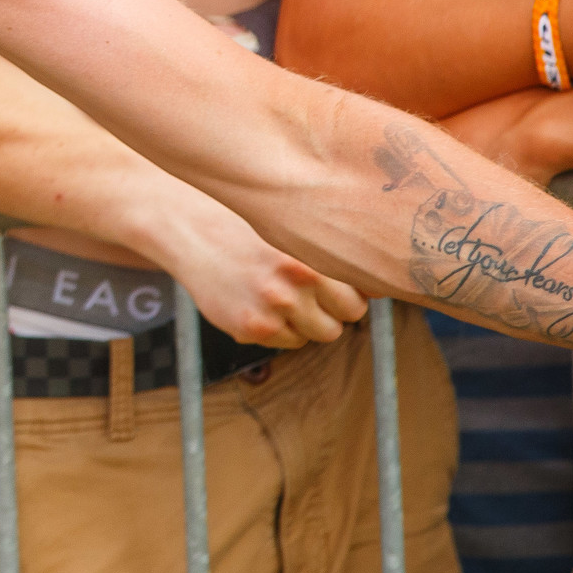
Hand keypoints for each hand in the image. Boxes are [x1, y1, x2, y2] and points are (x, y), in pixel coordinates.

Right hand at [162, 204, 366, 347]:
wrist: (192, 232)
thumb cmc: (249, 231)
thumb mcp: (292, 234)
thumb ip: (330, 260)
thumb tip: (380, 288)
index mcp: (310, 260)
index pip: (359, 299)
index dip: (350, 293)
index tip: (337, 285)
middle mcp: (293, 286)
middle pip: (345, 320)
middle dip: (333, 310)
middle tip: (309, 291)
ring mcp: (272, 310)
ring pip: (318, 334)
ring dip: (307, 321)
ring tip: (280, 294)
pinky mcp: (252, 328)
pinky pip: (287, 341)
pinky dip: (280, 328)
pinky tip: (258, 300)